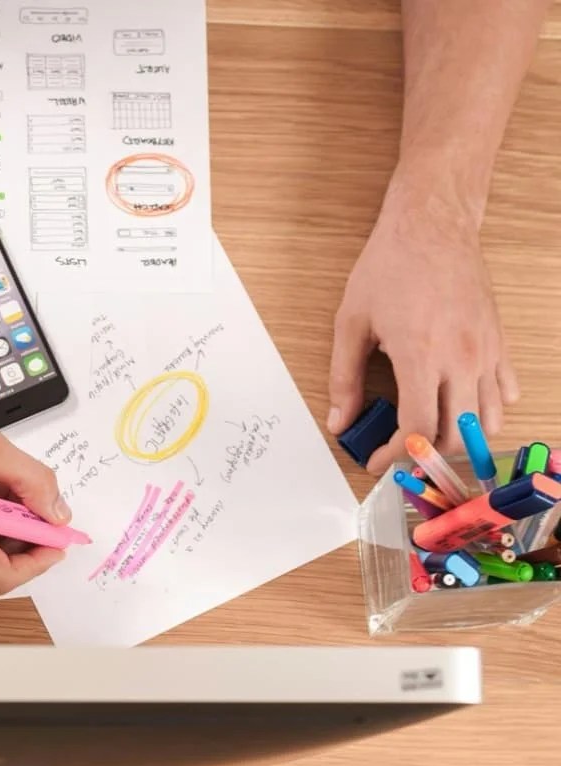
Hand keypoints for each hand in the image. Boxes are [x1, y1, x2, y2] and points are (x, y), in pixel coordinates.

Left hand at [328, 182, 518, 473]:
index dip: (396, 456)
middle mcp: (461, 360)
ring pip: (487, 421)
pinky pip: (504, 392)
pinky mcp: (499, 342)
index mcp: (421, 356)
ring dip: (458, 438)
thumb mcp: (351, 323)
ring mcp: (486, 352)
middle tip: (398, 451)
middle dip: (425, 455)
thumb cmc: (389, 267)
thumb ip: (344, 378)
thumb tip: (340, 421)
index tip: (376, 461)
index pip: (418, 430)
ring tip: (428, 433)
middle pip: (455, 436)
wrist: (432, 226)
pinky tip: (459, 405)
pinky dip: (486, 410)